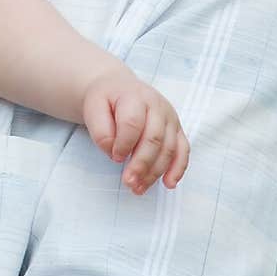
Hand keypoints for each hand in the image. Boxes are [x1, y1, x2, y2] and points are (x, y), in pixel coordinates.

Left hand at [83, 70, 189, 194]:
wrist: (118, 88)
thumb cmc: (106, 100)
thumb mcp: (93, 108)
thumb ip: (101, 130)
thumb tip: (114, 152)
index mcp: (134, 96)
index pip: (133, 123)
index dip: (124, 143)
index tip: (114, 157)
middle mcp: (157, 105)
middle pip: (154, 138)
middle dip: (141, 164)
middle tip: (128, 182)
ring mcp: (170, 117)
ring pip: (169, 148)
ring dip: (155, 172)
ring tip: (138, 188)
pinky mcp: (177, 129)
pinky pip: (183, 150)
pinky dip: (178, 169)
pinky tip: (168, 183)